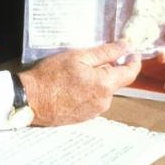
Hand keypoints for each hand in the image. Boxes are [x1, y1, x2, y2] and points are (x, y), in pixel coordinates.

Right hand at [18, 41, 140, 125]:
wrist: (31, 100)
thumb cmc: (51, 75)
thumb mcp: (78, 56)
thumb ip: (105, 52)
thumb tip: (125, 46)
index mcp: (105, 85)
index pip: (130, 74)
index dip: (133, 62)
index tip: (133, 52)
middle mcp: (104, 101)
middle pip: (115, 81)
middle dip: (108, 69)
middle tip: (90, 58)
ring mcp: (94, 112)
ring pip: (103, 90)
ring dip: (97, 80)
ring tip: (76, 72)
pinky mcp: (84, 117)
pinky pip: (94, 100)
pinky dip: (88, 90)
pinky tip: (72, 85)